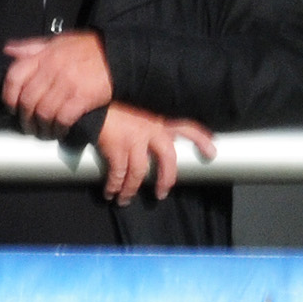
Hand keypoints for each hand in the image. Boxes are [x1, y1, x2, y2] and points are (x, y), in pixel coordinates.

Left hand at [2, 33, 113, 135]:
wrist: (119, 56)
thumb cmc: (88, 48)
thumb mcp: (58, 41)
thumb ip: (32, 47)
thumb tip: (8, 50)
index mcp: (44, 55)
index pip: (15, 76)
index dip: (9, 96)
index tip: (12, 108)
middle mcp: (52, 69)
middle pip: (28, 100)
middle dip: (26, 118)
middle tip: (29, 127)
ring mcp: (67, 84)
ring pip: (43, 112)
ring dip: (42, 128)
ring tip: (45, 133)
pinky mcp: (82, 97)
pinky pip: (62, 118)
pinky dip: (59, 128)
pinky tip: (61, 131)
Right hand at [95, 104, 212, 203]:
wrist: (90, 102)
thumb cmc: (115, 108)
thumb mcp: (139, 111)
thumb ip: (150, 125)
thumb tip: (155, 146)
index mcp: (158, 120)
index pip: (185, 126)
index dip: (200, 139)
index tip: (212, 152)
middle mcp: (150, 128)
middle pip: (167, 157)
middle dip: (166, 178)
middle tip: (161, 193)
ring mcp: (134, 138)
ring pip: (139, 172)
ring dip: (131, 189)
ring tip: (125, 199)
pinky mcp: (116, 146)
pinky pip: (118, 174)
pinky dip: (114, 186)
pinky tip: (110, 192)